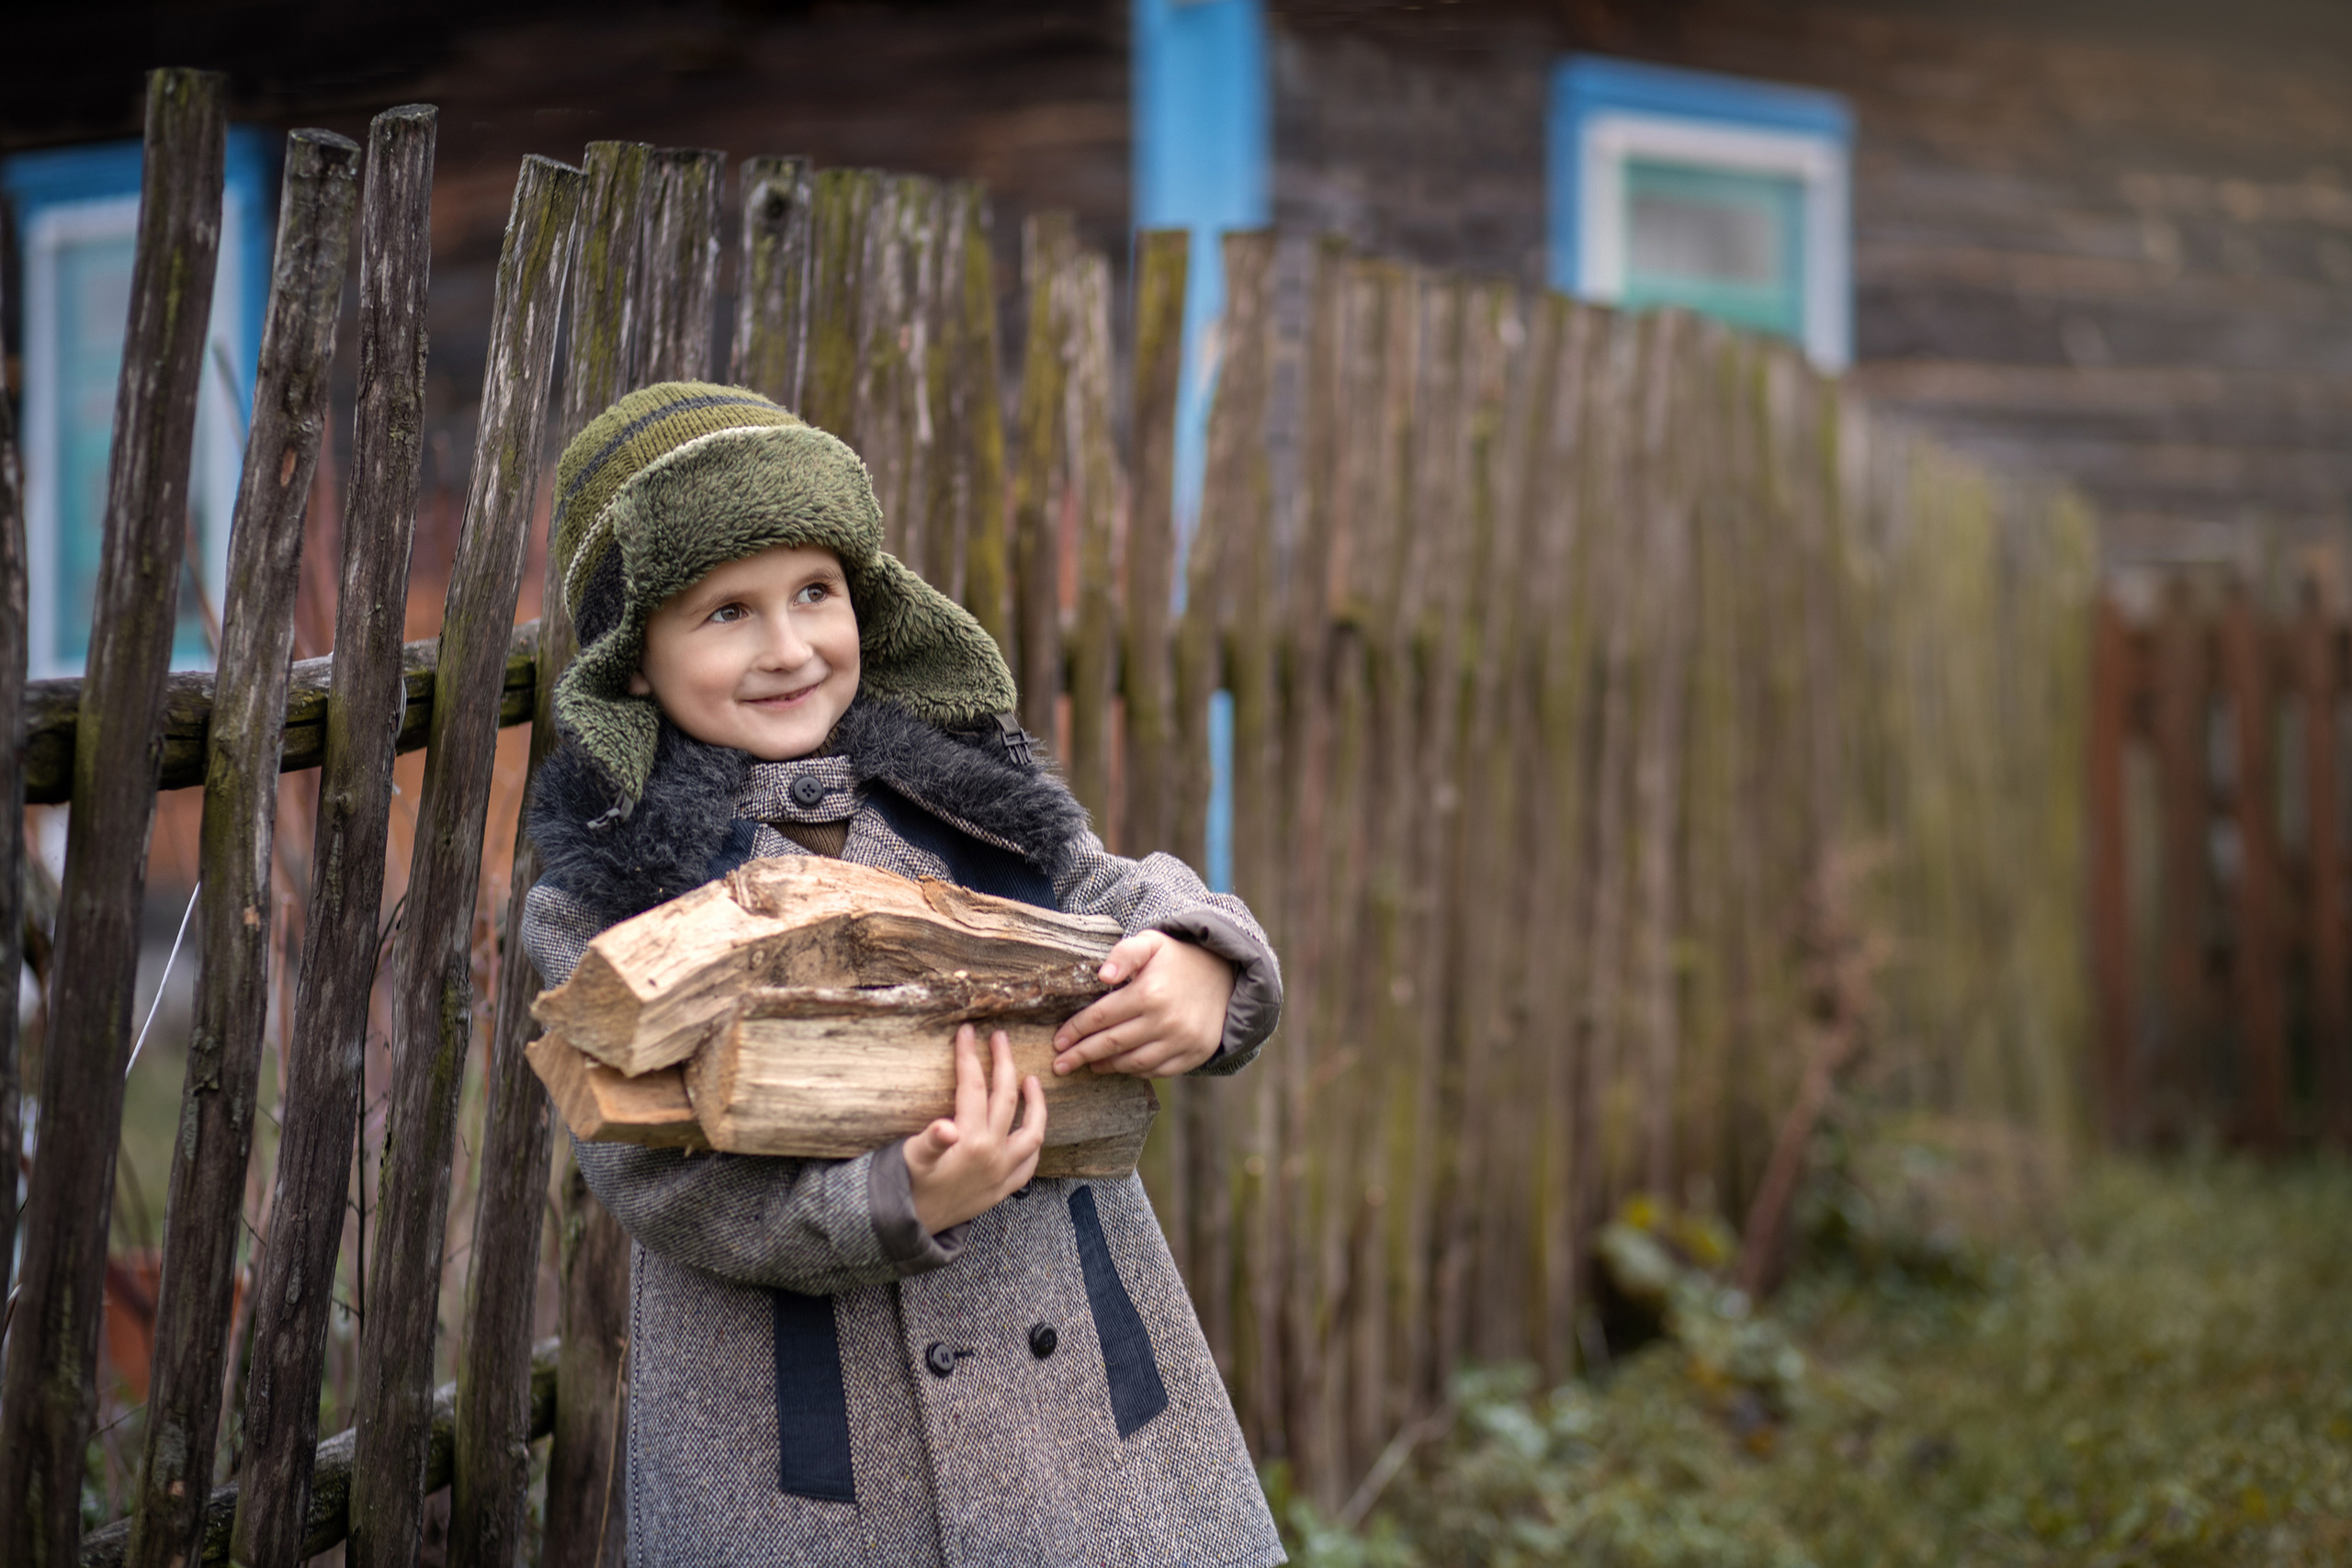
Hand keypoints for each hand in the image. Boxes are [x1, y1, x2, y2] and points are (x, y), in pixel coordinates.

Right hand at [905, 1025, 1046, 1233]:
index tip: (967, 1031)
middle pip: (1006, 1099)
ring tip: (1030, 1079)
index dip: (969, 1056)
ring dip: (1035, 1103)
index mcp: (970, 1141)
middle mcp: (993, 1155)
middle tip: (999, 1038)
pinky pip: (1030, 1163)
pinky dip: (1034, 1142)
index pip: (973, 1087)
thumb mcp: (911, 1159)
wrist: (912, 1226)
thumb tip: (946, 1126)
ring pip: (1032, 1132)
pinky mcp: (1004, 1189)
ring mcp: (1003, 1173)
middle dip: (1004, 1063)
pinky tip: (1031, 1127)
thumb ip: (930, 1141)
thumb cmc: (908, 1186)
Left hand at [1051, 930, 1233, 1078]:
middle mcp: (1165, 1021)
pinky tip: (1121, 1065)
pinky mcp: (1194, 1054)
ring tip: (1088, 1064)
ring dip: (1106, 1066)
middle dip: (1081, 1055)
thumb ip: (1124, 953)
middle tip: (1060, 1065)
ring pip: (1133, 1063)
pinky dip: (1136, 1071)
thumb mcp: (1152, 942)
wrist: (1225, 974)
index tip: (1057, 1041)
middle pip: (1112, 1044)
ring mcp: (1181, 1041)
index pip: (1101, 1018)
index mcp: (1149, 993)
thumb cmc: (1178, 958)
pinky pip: (1157, 1071)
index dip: (1075, 1031)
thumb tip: (1103, 975)